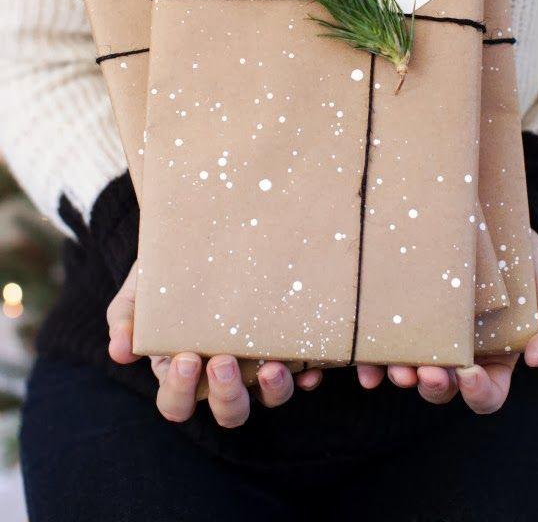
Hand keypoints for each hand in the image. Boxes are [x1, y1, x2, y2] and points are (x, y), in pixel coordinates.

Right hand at [107, 260, 323, 427]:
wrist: (204, 232)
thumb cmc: (167, 269)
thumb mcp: (141, 288)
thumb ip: (126, 316)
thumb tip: (118, 350)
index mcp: (182, 370)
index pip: (178, 403)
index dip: (181, 391)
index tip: (187, 358)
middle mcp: (222, 376)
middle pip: (228, 412)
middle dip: (227, 395)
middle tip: (223, 362)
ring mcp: (257, 365)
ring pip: (267, 399)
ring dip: (273, 391)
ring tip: (271, 367)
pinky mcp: (287, 347)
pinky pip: (303, 374)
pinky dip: (307, 376)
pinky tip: (311, 366)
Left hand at [353, 230, 537, 413]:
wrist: (489, 217)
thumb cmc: (524, 261)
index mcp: (494, 359)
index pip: (486, 393)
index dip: (478, 393)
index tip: (470, 373)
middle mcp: (456, 354)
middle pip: (442, 388)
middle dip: (433, 386)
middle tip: (427, 372)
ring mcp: (426, 336)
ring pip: (410, 371)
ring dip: (402, 377)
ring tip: (397, 368)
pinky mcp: (400, 315)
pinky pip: (382, 345)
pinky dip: (373, 362)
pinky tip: (366, 365)